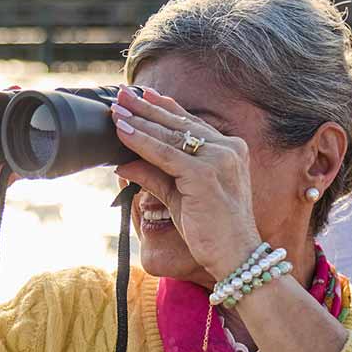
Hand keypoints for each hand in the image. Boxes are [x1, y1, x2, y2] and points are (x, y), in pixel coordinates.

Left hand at [111, 85, 260, 280]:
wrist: (235, 256)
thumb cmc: (211, 231)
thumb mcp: (179, 196)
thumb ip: (155, 175)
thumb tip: (122, 163)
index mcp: (229, 150)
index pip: (191, 123)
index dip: (164, 108)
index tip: (142, 95)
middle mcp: (227, 149)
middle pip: (179, 124)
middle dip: (146, 109)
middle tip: (121, 95)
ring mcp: (219, 159)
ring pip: (170, 136)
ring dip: (139, 121)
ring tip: (116, 111)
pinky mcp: (204, 174)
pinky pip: (165, 154)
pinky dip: (141, 143)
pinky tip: (123, 133)